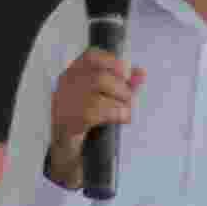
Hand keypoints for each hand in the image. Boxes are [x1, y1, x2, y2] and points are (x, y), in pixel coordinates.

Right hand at [45, 51, 143, 187]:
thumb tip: (141, 73)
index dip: (112, 61)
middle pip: (99, 77)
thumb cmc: (85, 119)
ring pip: (99, 94)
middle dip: (121, 88)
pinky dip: (115, 114)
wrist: (66, 149)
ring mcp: (65, 103)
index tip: (126, 73)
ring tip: (125, 111)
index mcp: (74, 74)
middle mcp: (66, 85)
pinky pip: (95, 112)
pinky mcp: (68, 121)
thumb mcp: (105, 98)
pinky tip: (121, 118)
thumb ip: (123, 84)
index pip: (92, 56)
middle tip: (128, 99)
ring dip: (120, 102)